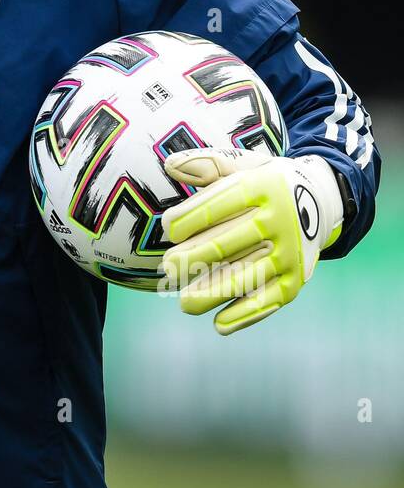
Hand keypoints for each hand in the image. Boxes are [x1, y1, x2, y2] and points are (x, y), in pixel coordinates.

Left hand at [160, 150, 343, 334]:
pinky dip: (245, 315)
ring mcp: (290, 252)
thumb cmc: (266, 183)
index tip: (168, 229)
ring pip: (246, 277)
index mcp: (264, 186)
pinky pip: (269, 300)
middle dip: (194, 258)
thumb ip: (207, 164)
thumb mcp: (242, 165)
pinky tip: (219, 323)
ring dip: (213, 293)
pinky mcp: (297, 279)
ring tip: (185, 302)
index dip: (191, 217)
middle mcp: (281, 219)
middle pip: (229, 242)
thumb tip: (169, 165)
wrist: (320, 200)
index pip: (221, 202)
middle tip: (168, 267)